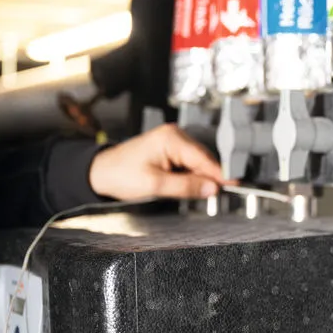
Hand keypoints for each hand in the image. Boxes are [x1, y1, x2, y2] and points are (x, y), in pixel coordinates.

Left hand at [89, 124, 232, 199]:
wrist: (98, 173)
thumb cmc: (120, 175)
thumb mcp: (155, 185)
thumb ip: (186, 186)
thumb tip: (213, 188)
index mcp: (171, 138)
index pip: (204, 158)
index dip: (219, 174)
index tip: (234, 187)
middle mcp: (175, 135)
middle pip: (203, 159)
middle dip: (210, 178)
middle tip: (217, 197)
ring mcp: (173, 140)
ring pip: (198, 162)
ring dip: (200, 178)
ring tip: (199, 194)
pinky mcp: (170, 148)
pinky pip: (189, 162)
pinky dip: (192, 175)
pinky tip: (189, 185)